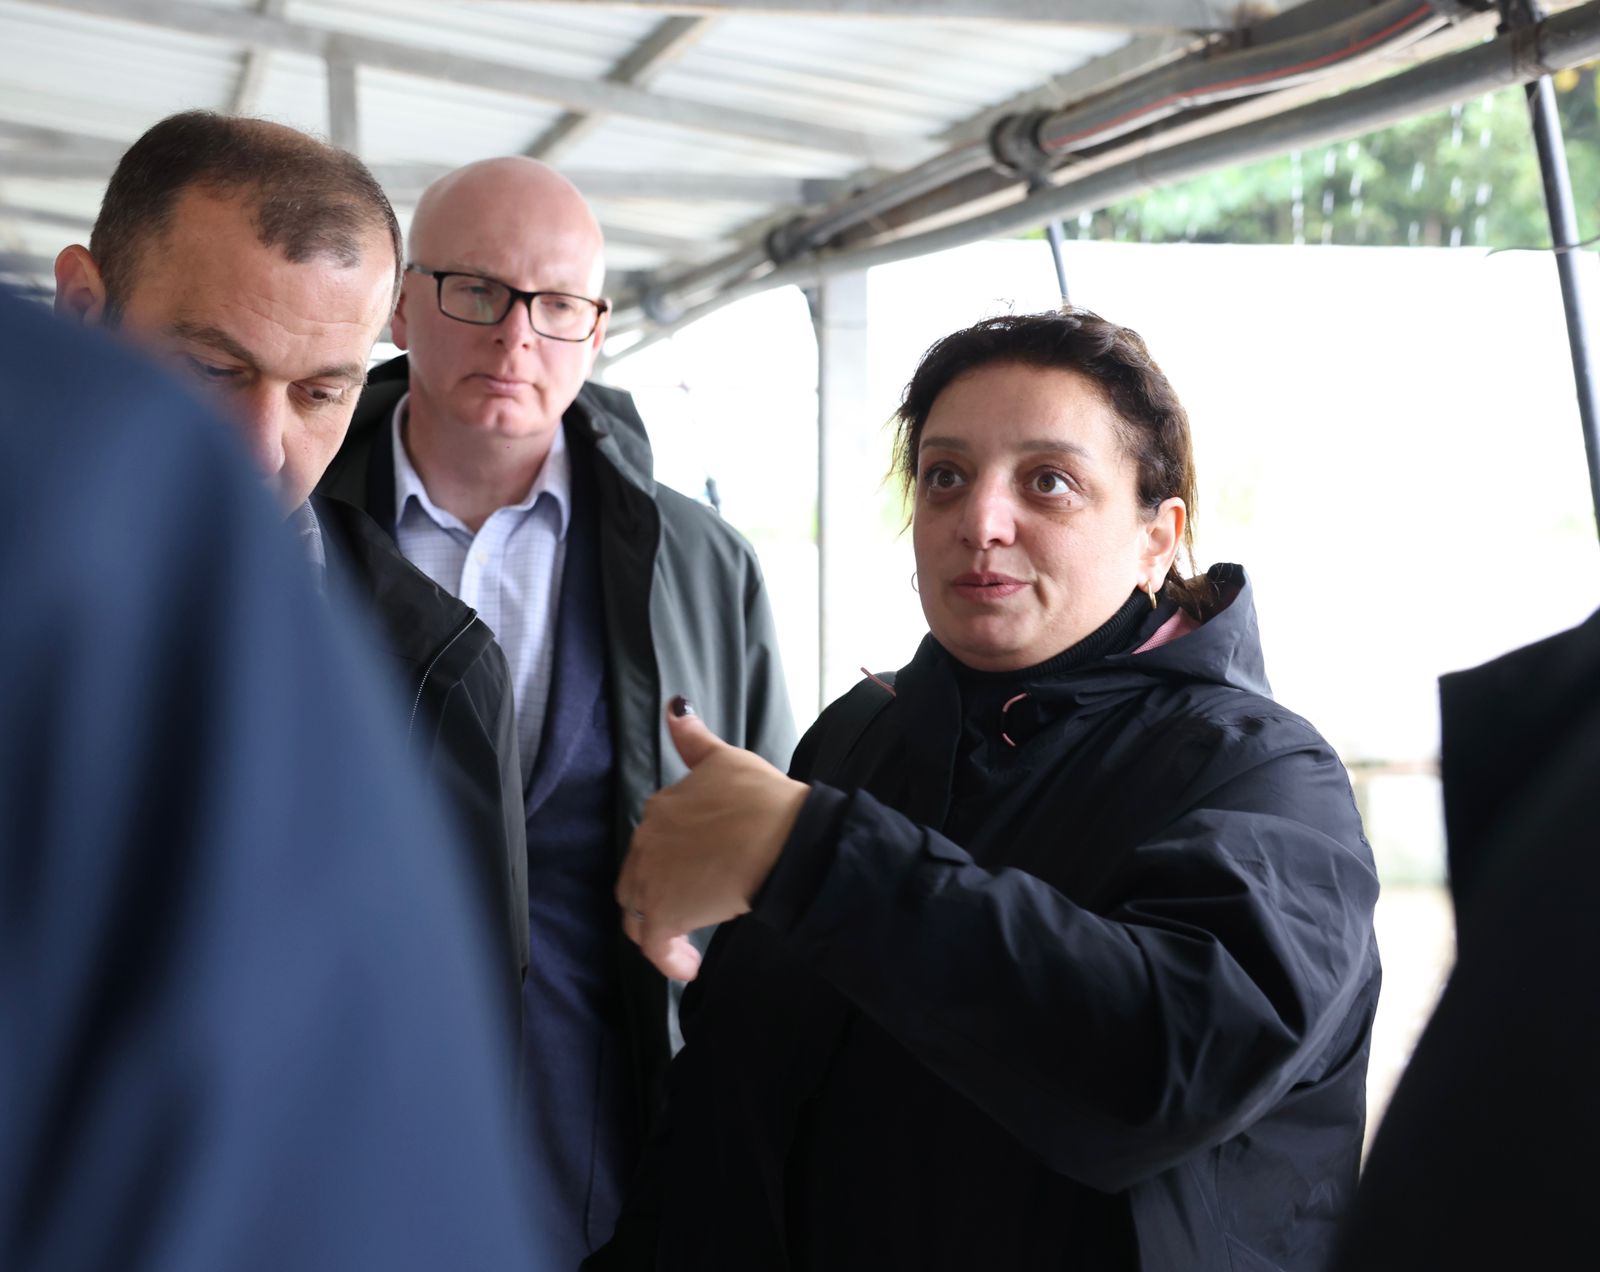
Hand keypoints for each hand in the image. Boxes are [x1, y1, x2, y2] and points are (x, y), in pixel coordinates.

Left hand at [616, 699, 809, 980]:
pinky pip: (654, 946)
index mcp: (659, 808)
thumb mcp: (725, 759)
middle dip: (659, 898)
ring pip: (639, 915)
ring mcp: (652, 880)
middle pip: (636, 881)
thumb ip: (693, 740)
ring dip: (660, 931)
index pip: (652, 844)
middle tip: (695, 911)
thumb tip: (674, 706)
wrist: (781, 837)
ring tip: (689, 943)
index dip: (672, 863)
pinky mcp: (666, 914)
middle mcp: (645, 842)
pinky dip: (668, 960)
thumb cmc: (760, 798)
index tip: (700, 875)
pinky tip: (690, 967)